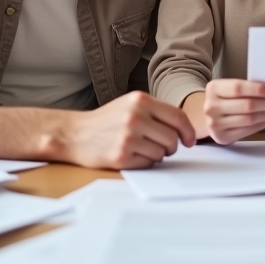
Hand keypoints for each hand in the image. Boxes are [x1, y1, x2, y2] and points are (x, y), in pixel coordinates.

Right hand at [64, 91, 194, 169]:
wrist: (75, 134)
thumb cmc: (107, 120)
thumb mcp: (131, 105)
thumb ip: (156, 112)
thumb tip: (184, 129)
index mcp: (141, 100)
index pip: (178, 117)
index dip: (188, 131)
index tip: (189, 141)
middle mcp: (135, 116)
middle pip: (172, 138)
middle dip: (172, 146)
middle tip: (162, 147)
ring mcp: (128, 136)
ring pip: (162, 152)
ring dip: (157, 154)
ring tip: (141, 148)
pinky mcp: (121, 155)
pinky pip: (148, 163)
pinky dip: (145, 162)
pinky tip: (131, 155)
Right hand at [202, 79, 264, 144]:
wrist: (209, 115)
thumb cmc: (225, 98)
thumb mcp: (228, 87)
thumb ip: (245, 88)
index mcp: (213, 88)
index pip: (238, 88)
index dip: (257, 89)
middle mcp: (211, 106)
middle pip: (246, 105)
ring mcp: (215, 124)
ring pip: (249, 119)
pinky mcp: (222, 137)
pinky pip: (248, 130)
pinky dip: (263, 124)